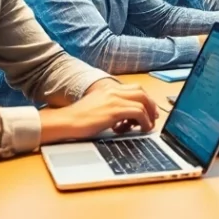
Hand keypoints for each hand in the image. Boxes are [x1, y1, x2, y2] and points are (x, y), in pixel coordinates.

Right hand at [40, 82, 158, 143]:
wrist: (66, 122)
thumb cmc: (78, 118)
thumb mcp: (97, 107)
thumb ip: (111, 107)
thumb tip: (125, 119)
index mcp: (108, 89)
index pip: (134, 89)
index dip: (145, 100)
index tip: (149, 111)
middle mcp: (113, 90)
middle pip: (142, 93)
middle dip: (151, 106)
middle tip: (153, 118)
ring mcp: (114, 99)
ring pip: (143, 102)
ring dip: (148, 115)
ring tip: (146, 127)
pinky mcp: (114, 110)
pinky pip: (139, 112)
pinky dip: (144, 121)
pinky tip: (141, 129)